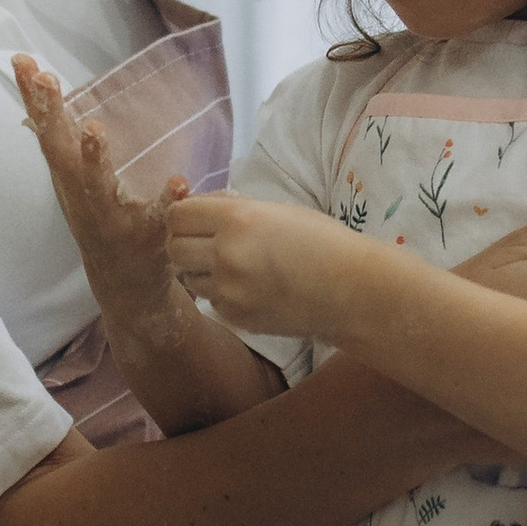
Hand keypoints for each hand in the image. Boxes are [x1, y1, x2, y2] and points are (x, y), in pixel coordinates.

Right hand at [15, 57, 188, 332]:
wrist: (126, 288)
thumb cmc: (100, 220)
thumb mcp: (75, 179)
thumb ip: (64, 137)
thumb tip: (41, 82)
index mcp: (69, 179)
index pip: (48, 131)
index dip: (34, 98)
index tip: (23, 60)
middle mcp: (82, 196)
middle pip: (61, 153)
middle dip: (52, 115)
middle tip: (45, 79)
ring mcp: (111, 219)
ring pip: (97, 187)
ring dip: (92, 159)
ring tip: (92, 128)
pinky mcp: (144, 240)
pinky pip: (157, 220)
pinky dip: (166, 202)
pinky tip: (178, 183)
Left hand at [165, 190, 353, 339]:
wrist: (351, 290)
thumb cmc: (322, 241)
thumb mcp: (277, 210)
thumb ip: (234, 209)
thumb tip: (199, 208)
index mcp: (237, 219)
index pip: (178, 215)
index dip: (184, 216)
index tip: (196, 220)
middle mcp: (226, 254)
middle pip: (174, 248)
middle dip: (186, 244)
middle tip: (209, 244)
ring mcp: (229, 290)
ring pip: (188, 279)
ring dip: (201, 271)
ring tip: (234, 267)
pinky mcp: (237, 317)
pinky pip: (211, 301)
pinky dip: (222, 294)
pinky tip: (251, 288)